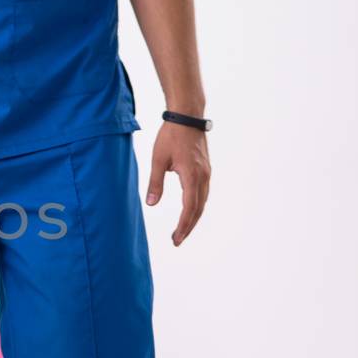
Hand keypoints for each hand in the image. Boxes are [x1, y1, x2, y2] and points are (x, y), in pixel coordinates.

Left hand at [146, 121, 211, 244]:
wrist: (187, 117)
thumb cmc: (171, 136)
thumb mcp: (158, 160)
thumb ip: (155, 183)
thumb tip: (151, 204)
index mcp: (192, 176)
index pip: (189, 208)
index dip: (183, 226)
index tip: (176, 239)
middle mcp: (203, 177)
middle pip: (198, 209)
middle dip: (188, 227)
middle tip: (177, 240)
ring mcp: (206, 173)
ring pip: (202, 201)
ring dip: (193, 217)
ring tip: (182, 230)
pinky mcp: (205, 169)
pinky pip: (203, 193)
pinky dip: (197, 205)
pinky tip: (190, 210)